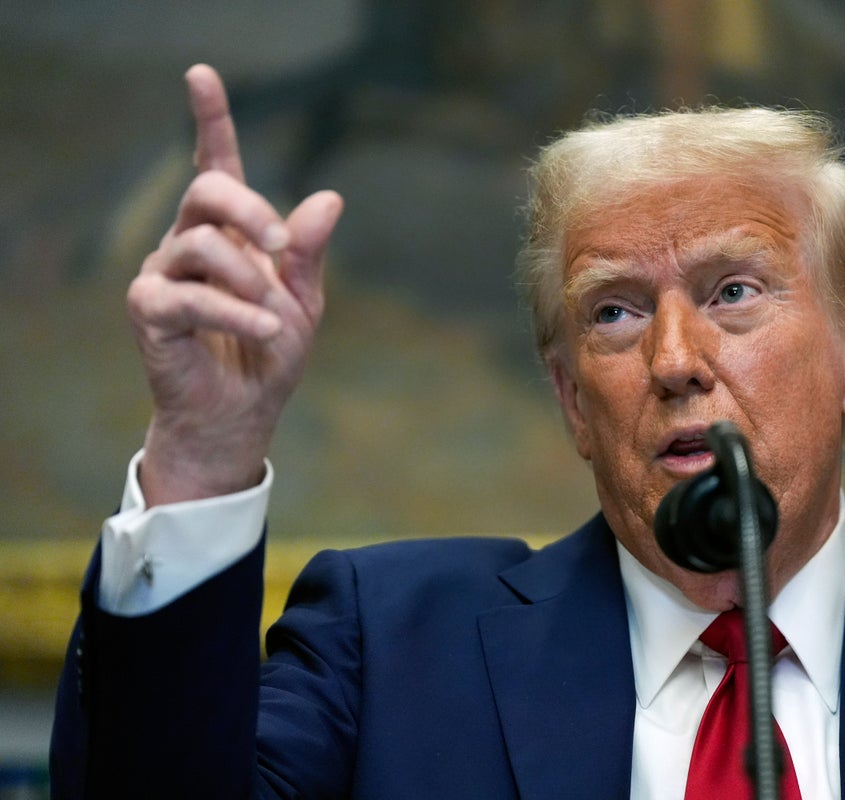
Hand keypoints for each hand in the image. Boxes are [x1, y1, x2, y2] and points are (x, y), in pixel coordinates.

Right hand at [128, 64, 342, 505]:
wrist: (244, 413)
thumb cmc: (269, 353)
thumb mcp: (303, 299)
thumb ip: (309, 252)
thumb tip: (329, 198)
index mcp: (228, 234)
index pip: (214, 167)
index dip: (211, 121)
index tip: (201, 74)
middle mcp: (189, 243)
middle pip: (206, 192)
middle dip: (250, 210)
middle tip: (283, 245)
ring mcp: (164, 274)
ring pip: (201, 245)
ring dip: (250, 280)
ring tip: (275, 317)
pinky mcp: (148, 311)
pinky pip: (189, 296)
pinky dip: (235, 314)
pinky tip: (266, 331)